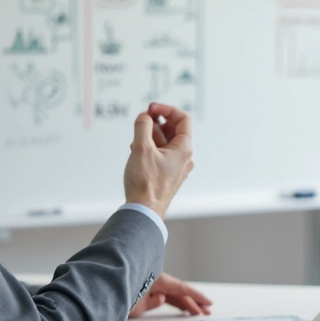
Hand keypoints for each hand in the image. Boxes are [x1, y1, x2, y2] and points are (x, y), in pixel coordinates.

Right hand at [123, 103, 193, 217]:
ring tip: (136, 139)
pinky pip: (161, 155)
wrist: (144, 211)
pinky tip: (136, 151)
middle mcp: (183, 158)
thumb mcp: (142, 147)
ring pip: (165, 143)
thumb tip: (144, 116)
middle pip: (173, 130)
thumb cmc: (145, 183)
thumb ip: (143, 126)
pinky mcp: (167, 175)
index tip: (151, 109)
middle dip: (156, 122)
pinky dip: (150, 148)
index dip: (166, 109)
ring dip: (151, 136)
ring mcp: (176, 167)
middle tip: (141, 120)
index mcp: (184, 149)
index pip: (182, 119)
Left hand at [128, 273, 212, 317]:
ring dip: (187, 304)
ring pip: (175, 295)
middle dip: (195, 302)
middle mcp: (158, 281)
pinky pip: (168, 296)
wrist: (107, 288)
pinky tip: (184, 308)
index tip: (208, 302)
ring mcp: (155, 286)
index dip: (197, 295)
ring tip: (198, 312)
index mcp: (158, 280)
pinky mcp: (151, 291)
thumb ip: (152, 302)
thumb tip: (163, 298)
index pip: (182, 288)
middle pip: (181, 293)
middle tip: (207, 312)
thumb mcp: (136, 302)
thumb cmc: (120, 292)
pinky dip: (177, 302)